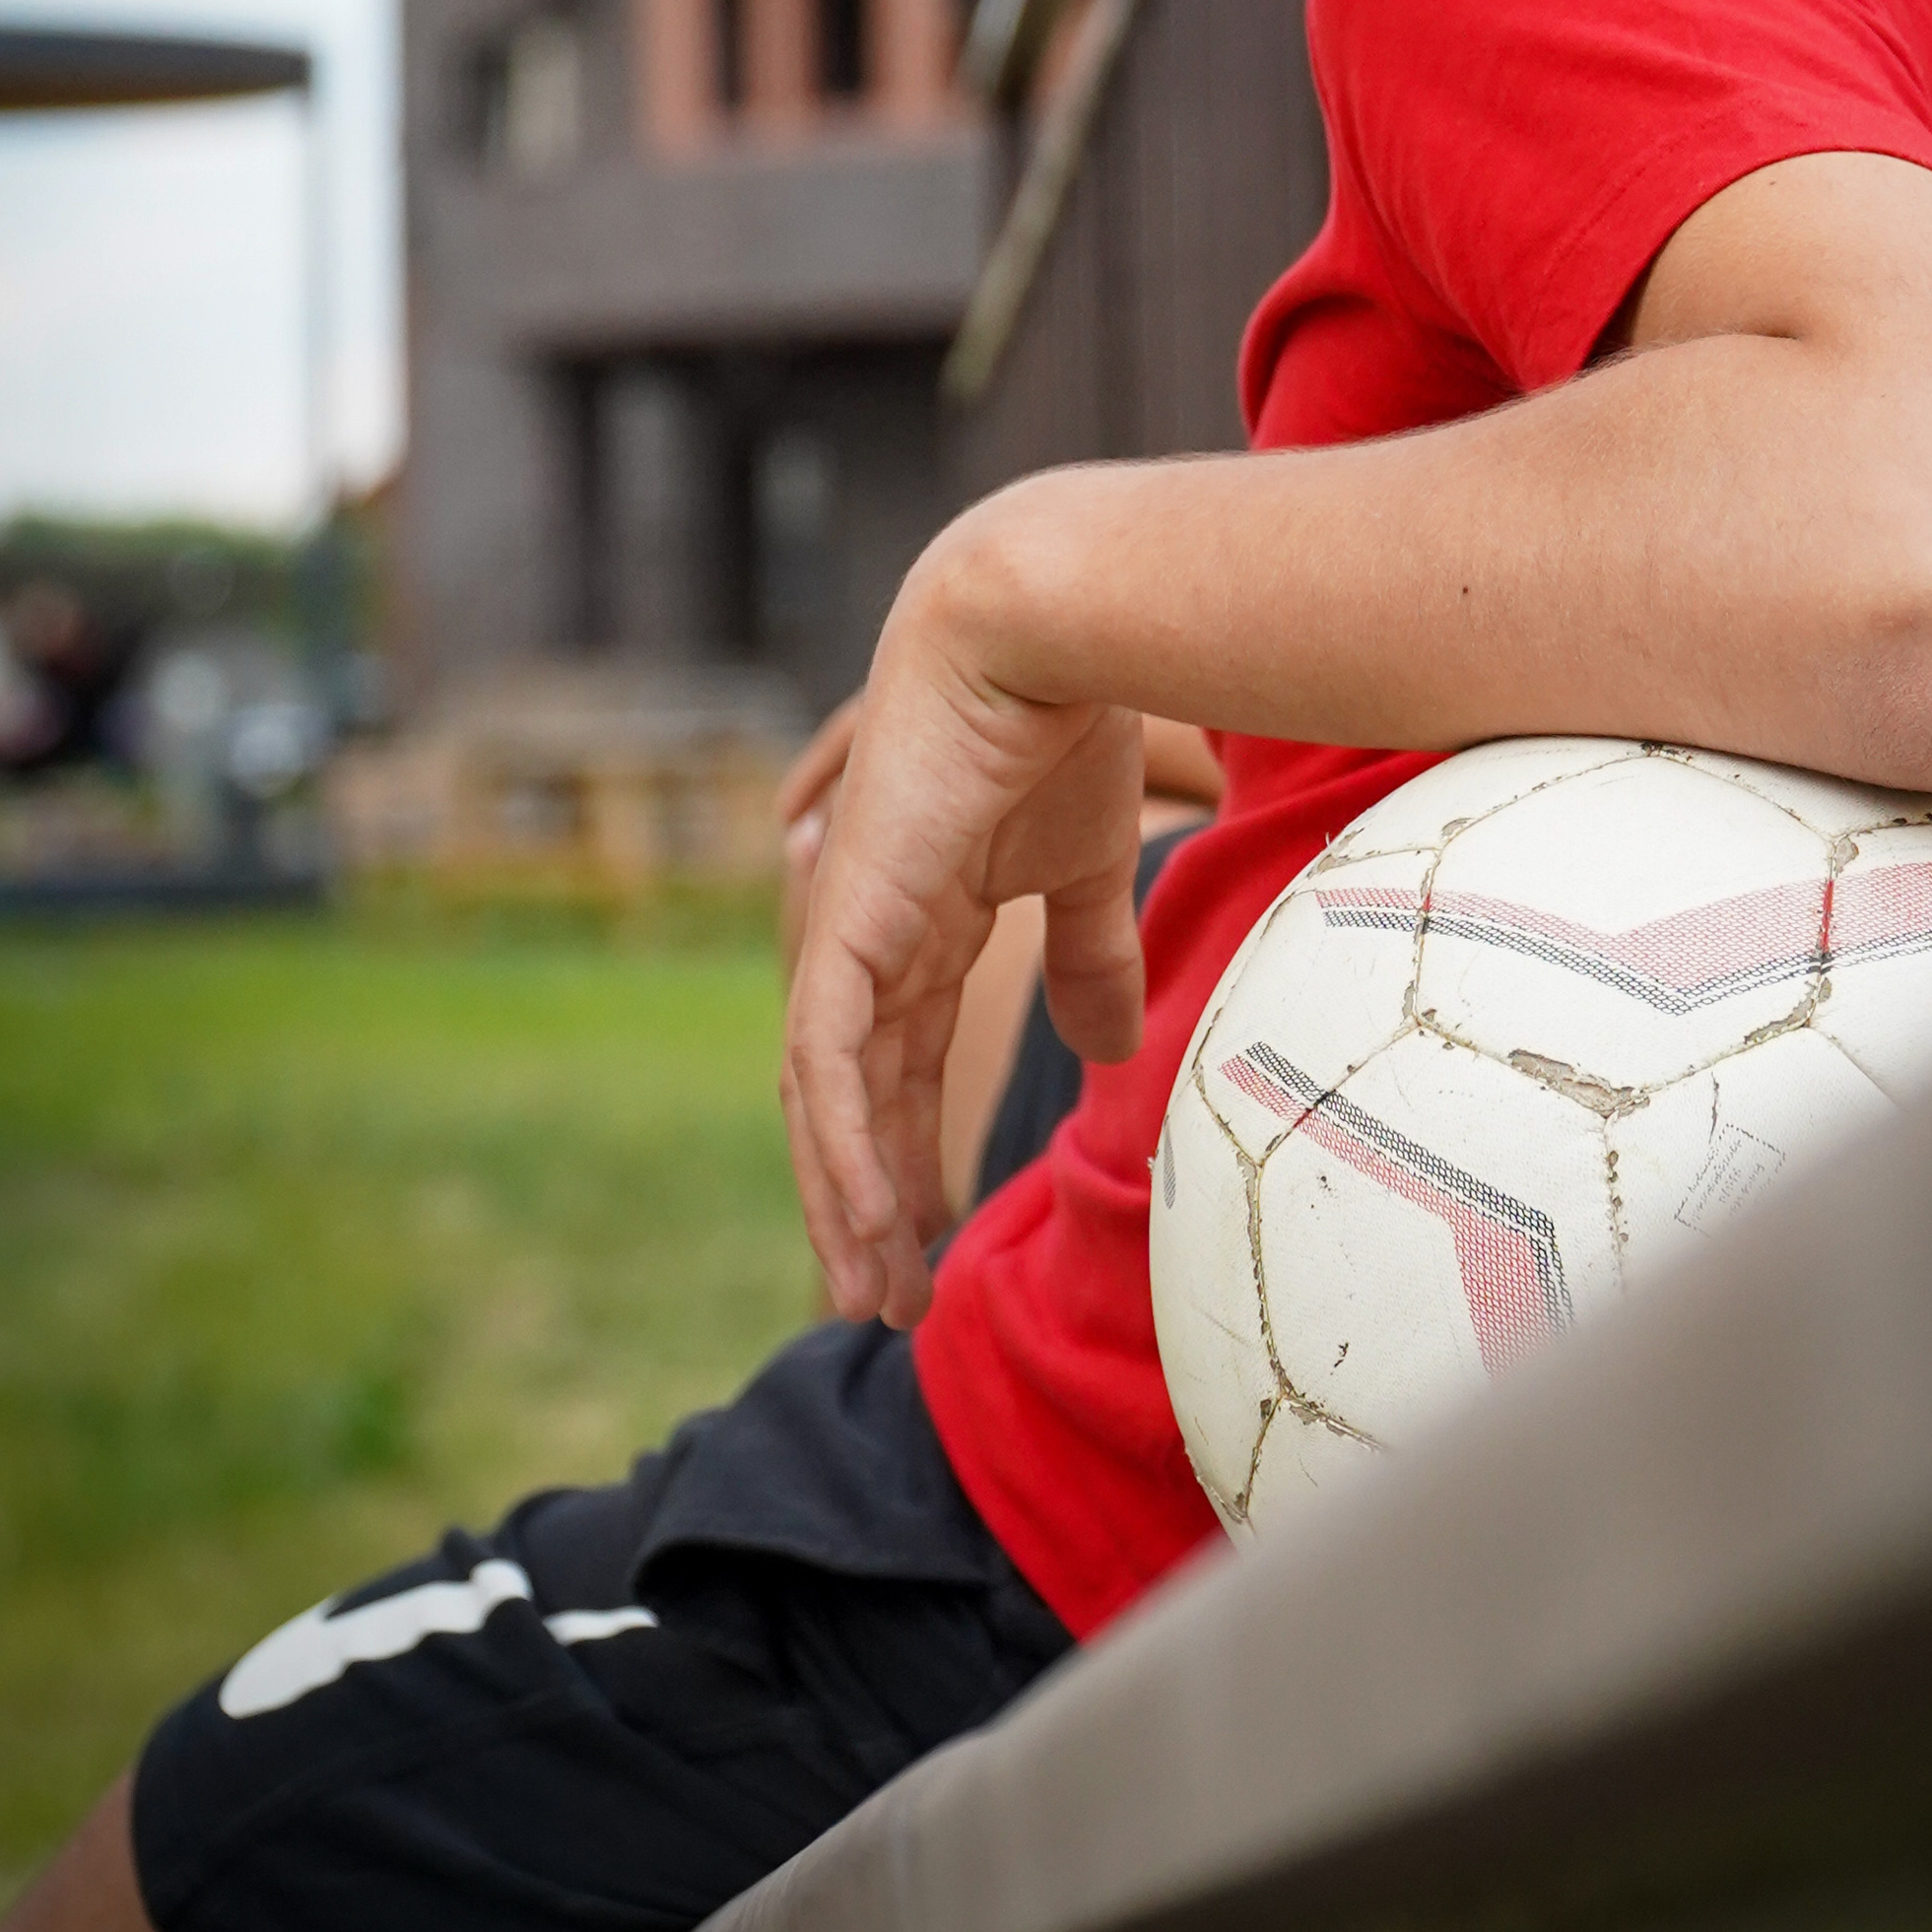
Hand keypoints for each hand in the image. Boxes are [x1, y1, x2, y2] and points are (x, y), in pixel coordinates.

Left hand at [779, 528, 1147, 1327]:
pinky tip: (865, 1218)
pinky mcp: (845, 921)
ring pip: (823, 1097)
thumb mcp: (1085, 871)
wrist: (1040, 628)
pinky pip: (822, 1061)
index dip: (906, 1151)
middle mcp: (870, 930)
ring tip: (874, 1294)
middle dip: (865, 1202)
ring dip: (844, 1200)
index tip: (933, 1242)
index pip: (895, 1060)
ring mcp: (848, 926)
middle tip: (891, 1303)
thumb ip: (1086, 957)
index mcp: (921, 915)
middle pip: (848, 1097)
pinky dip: (839, 1147)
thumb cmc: (1068, 723)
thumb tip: (1108, 1053)